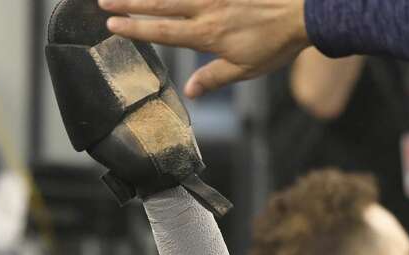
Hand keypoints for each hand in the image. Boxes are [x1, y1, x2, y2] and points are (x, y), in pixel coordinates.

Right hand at [99, 0, 309, 96]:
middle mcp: (206, 8)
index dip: (135, 28)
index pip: (162, 31)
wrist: (305, 14)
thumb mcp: (245, 70)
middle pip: (159, 4)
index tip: (112, 25)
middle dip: (129, 2)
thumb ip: (214, 78)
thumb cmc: (276, 43)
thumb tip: (189, 91)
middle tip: (103, 1)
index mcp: (207, 34)